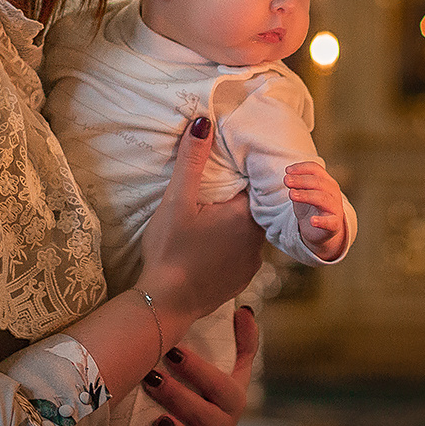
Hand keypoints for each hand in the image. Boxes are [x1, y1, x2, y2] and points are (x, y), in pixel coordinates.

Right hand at [136, 118, 264, 326]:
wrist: (166, 303)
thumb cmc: (171, 250)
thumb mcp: (177, 200)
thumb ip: (192, 161)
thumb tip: (203, 122)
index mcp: (246, 216)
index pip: (255, 184)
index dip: (243, 173)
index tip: (230, 166)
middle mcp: (258, 240)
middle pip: (253, 207)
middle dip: (238, 197)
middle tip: (216, 189)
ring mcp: (252, 263)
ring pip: (249, 232)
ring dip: (235, 224)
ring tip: (212, 217)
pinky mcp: (241, 280)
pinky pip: (242, 254)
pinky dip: (230, 247)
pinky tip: (211, 246)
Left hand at [148, 305, 258, 425]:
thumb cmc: (214, 388)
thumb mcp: (233, 366)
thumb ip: (244, 341)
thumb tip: (245, 310)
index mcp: (235, 400)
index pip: (222, 384)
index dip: (199, 370)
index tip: (173, 350)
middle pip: (207, 416)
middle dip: (178, 396)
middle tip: (150, 377)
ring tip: (156, 421)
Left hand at [285, 161, 348, 258]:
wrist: (322, 231)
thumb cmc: (312, 208)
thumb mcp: (303, 193)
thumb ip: (297, 185)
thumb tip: (288, 177)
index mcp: (326, 181)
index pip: (316, 169)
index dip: (301, 168)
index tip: (287, 170)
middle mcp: (333, 192)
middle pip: (318, 182)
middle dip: (301, 180)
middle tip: (286, 180)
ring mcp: (336, 208)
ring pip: (323, 198)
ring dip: (306, 195)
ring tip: (291, 194)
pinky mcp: (335, 224)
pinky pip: (330, 222)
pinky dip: (322, 221)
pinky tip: (312, 221)